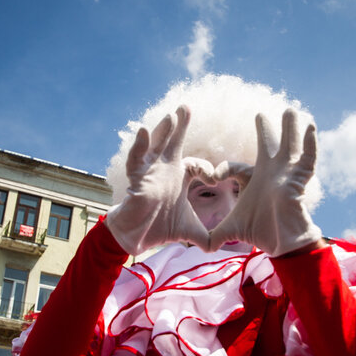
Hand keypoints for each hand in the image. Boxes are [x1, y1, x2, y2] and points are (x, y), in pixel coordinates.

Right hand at [105, 105, 212, 254]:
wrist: (138, 237)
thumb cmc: (161, 227)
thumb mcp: (190, 230)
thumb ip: (206, 237)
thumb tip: (219, 248)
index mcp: (179, 176)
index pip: (197, 165)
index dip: (207, 170)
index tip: (216, 179)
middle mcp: (164, 169)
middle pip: (174, 142)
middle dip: (180, 125)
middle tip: (185, 107)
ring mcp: (149, 171)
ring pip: (156, 145)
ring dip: (163, 130)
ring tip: (171, 115)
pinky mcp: (137, 179)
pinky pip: (136, 159)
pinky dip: (140, 145)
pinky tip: (144, 130)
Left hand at [209, 109, 322, 256]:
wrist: (280, 242)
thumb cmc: (260, 232)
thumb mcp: (233, 228)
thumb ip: (217, 234)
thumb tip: (203, 247)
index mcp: (253, 179)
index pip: (236, 167)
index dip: (222, 170)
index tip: (211, 177)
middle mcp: (271, 173)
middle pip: (268, 145)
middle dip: (266, 129)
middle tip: (260, 114)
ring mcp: (287, 174)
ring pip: (289, 145)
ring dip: (290, 128)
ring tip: (290, 110)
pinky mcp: (299, 179)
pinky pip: (307, 158)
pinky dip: (310, 143)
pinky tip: (311, 127)